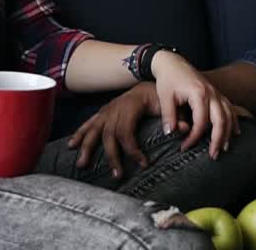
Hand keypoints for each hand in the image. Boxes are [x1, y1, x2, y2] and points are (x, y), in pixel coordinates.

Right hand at [68, 82, 182, 177]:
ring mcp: (107, 110)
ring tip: (82, 165)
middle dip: (111, 156)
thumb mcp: (170, 103)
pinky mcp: (103, 113)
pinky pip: (89, 124)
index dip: (133, 150)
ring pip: (94, 130)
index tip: (144, 164)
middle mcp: (115, 109)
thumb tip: (184, 130)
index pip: (127, 132)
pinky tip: (71, 145)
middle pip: (108, 135)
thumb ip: (177, 117)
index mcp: (130, 106)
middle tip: (118, 175)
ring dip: (87, 148)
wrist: (150, 80)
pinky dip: (79, 134)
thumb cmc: (159, 95)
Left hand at [150, 51, 244, 159]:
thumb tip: (171, 134)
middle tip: (213, 156)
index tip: (184, 147)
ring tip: (224, 148)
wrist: (172, 62)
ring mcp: (216, 92)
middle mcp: (212, 93)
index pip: (200, 123)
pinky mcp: (217, 93)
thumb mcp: (165, 97)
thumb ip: (169, 116)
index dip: (194, 138)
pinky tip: (235, 132)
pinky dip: (234, 121)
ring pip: (229, 115)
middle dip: (218, 140)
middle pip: (221, 120)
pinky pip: (230, 108)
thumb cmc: (168, 79)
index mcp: (199, 94)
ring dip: (228, 133)